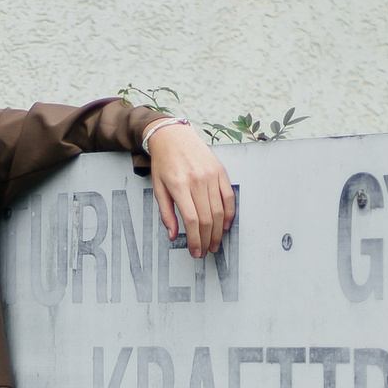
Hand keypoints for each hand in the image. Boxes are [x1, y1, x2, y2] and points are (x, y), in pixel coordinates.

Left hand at [146, 123, 232, 254]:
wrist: (173, 136)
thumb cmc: (163, 162)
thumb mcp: (158, 187)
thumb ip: (166, 212)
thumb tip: (173, 235)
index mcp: (179, 185)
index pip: (192, 220)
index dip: (195, 239)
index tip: (195, 251)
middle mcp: (197, 180)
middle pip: (207, 218)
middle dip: (207, 240)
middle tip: (205, 252)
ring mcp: (211, 175)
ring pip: (219, 211)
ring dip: (218, 232)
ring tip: (214, 244)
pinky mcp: (220, 171)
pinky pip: (229, 197)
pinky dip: (229, 214)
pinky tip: (224, 226)